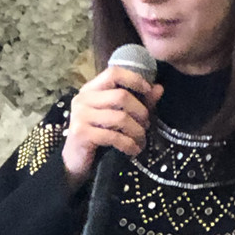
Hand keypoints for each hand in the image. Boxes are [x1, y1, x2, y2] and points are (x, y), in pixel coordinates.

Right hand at [62, 66, 162, 187]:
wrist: (76, 162)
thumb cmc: (99, 136)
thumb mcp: (118, 116)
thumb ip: (138, 101)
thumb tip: (159, 88)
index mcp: (91, 89)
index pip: (114, 73)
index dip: (134, 79)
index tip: (148, 90)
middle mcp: (83, 98)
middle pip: (121, 96)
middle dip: (140, 112)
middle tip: (146, 125)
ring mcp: (80, 115)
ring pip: (120, 117)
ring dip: (137, 131)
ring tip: (141, 140)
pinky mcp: (81, 133)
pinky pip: (113, 136)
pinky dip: (128, 144)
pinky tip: (133, 150)